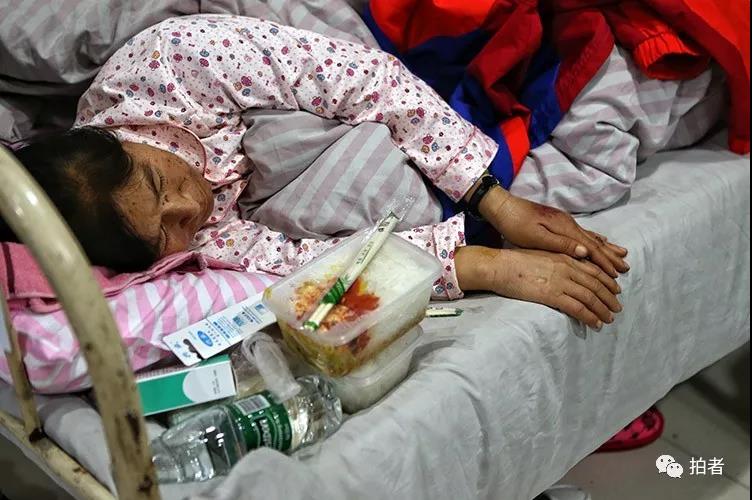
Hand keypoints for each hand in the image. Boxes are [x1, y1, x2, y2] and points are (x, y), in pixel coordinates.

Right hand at [456, 246, 622, 328]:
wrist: (499, 266)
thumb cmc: (514, 261)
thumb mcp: (540, 255)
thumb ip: (557, 260)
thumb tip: (567, 269)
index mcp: (565, 257)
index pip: (593, 270)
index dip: (607, 281)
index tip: (615, 290)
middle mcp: (567, 268)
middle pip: (596, 284)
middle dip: (609, 298)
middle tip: (617, 308)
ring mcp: (560, 281)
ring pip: (590, 297)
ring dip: (602, 309)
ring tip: (609, 319)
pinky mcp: (552, 295)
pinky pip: (577, 308)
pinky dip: (589, 316)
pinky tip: (595, 323)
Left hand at [477, 186, 628, 277]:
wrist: (503, 206)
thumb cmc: (515, 224)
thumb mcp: (535, 237)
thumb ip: (560, 244)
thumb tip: (584, 251)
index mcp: (565, 229)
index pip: (591, 248)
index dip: (605, 262)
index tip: (617, 275)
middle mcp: (569, 224)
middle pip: (595, 242)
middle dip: (611, 256)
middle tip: (626, 268)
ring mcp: (565, 222)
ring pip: (592, 237)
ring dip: (607, 248)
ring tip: (621, 255)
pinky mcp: (558, 222)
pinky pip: (583, 233)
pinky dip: (595, 240)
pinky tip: (600, 240)